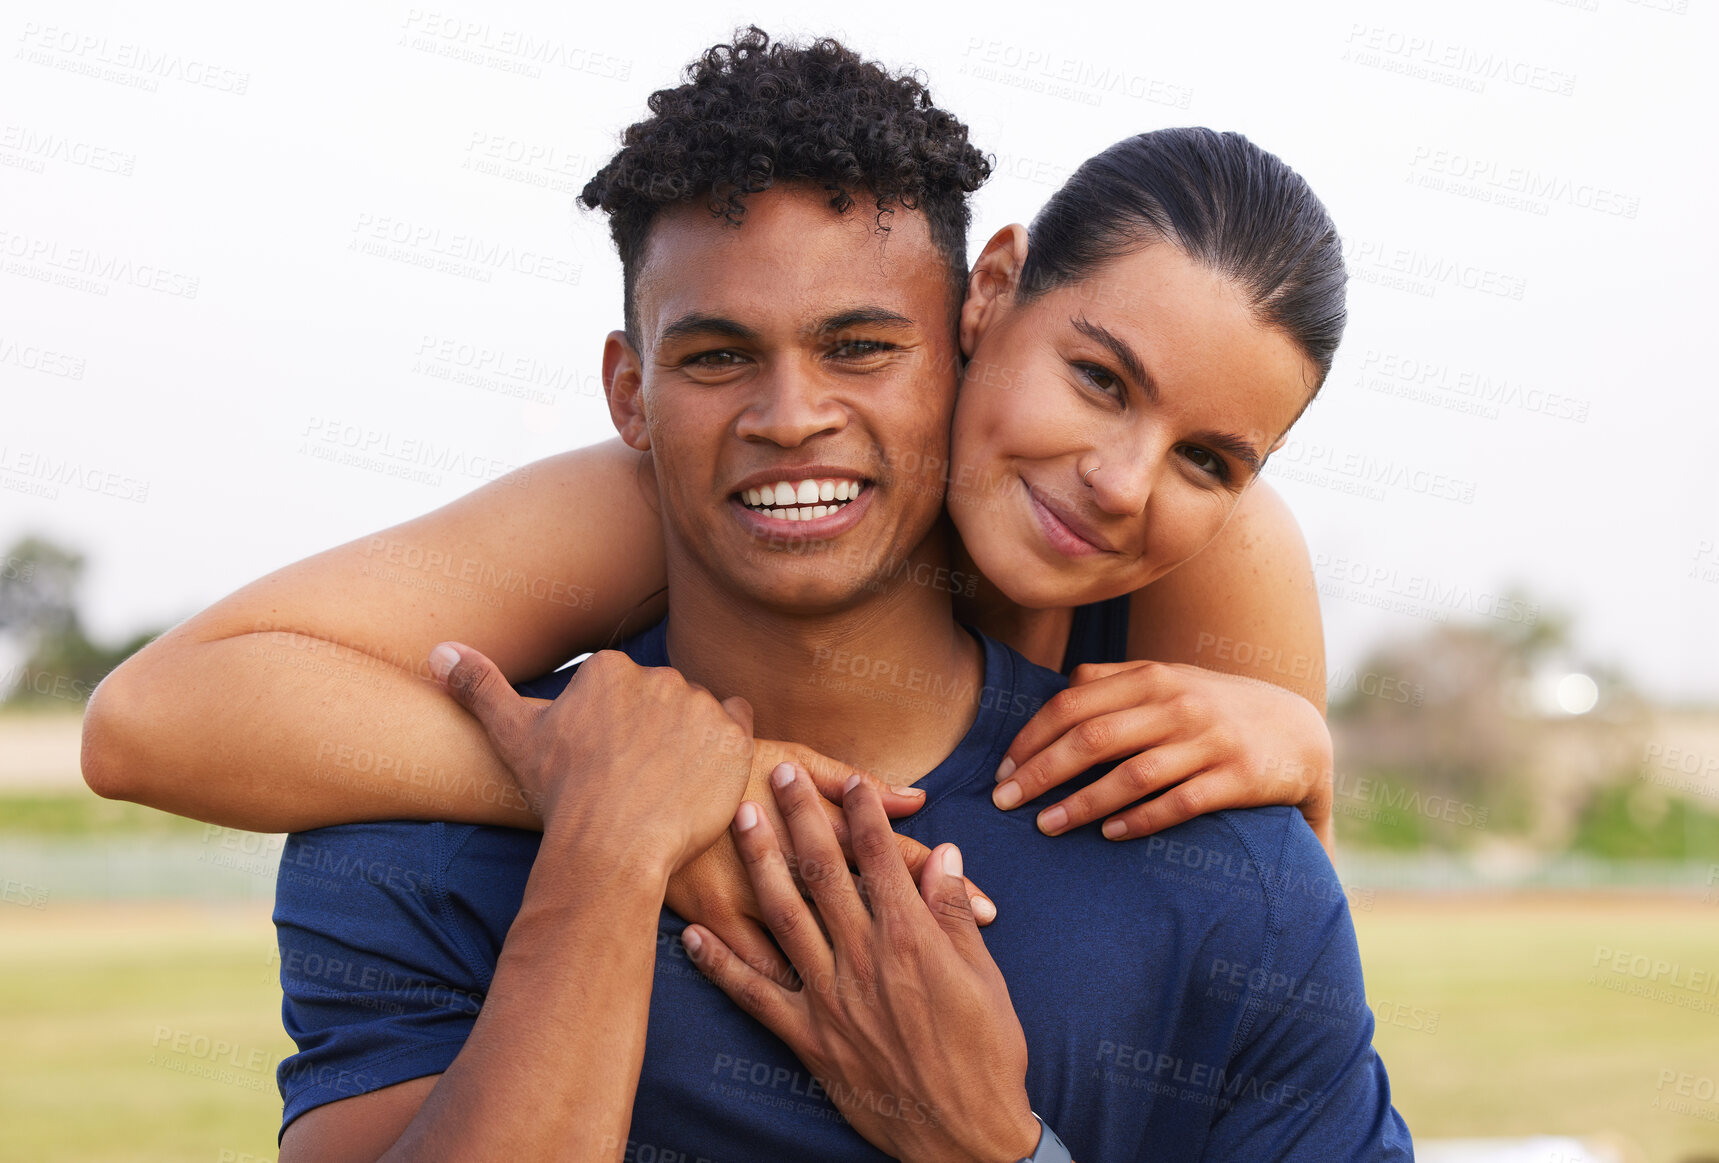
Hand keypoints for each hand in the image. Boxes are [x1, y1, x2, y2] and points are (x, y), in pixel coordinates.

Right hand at [430, 642, 753, 875]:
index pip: (624, 691)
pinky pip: (738, 725)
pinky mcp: (733, 735)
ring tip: (666, 784)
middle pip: (663, 700)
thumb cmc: (561, 795)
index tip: (607, 764)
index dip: (616, 731)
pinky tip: (701, 776)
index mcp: (609, 668)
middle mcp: (658, 674)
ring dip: (689, 740)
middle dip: (654, 734)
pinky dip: (724, 748)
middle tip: (637, 780)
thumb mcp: (514, 737)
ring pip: (700, 713)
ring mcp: (699, 703)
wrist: (610, 846)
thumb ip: (480, 687)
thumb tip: (439, 651)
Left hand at [683, 763, 1038, 1162]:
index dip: (864, 811)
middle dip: (800, 815)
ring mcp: (828, 997)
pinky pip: (753, 993)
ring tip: (739, 820)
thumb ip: (953, 913)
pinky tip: (692, 934)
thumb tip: (942, 856)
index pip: (882, 857)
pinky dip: (720, 963)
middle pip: (824, 871)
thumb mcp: (984, 978)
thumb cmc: (986, 1053)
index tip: (849, 776)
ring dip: (758, 863)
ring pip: (783, 915)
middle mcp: (863, 958)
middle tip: (777, 772)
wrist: (962, 1136)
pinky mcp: (806, 1038)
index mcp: (911, 939)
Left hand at [994, 660, 1335, 855]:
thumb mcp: (1166, 682)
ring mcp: (1209, 741)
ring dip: (1081, 804)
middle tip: (1005, 802)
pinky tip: (1109, 835)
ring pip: (1131, 775)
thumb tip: (1056, 689)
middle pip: (1092, 738)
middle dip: (1040, 773)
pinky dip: (1139, 820)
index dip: (1031, 738)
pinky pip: (1178, 803)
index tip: (1002, 770)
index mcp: (1151, 676)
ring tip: (1046, 827)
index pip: (1072, 704)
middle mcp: (1177, 704)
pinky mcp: (1236, 778)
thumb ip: (1113, 680)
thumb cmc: (1212, 709)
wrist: (1298, 734)